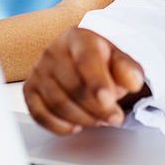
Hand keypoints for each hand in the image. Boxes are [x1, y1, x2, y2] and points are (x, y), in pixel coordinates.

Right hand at [24, 28, 145, 134]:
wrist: (78, 59)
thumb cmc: (99, 61)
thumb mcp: (119, 59)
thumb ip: (128, 69)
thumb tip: (134, 82)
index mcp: (77, 38)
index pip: (86, 60)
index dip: (97, 82)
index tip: (109, 100)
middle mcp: (53, 51)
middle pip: (73, 87)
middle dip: (97, 108)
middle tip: (115, 117)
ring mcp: (39, 71)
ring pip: (58, 104)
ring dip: (83, 119)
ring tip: (100, 120)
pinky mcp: (30, 90)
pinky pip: (40, 115)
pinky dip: (61, 126)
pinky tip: (77, 124)